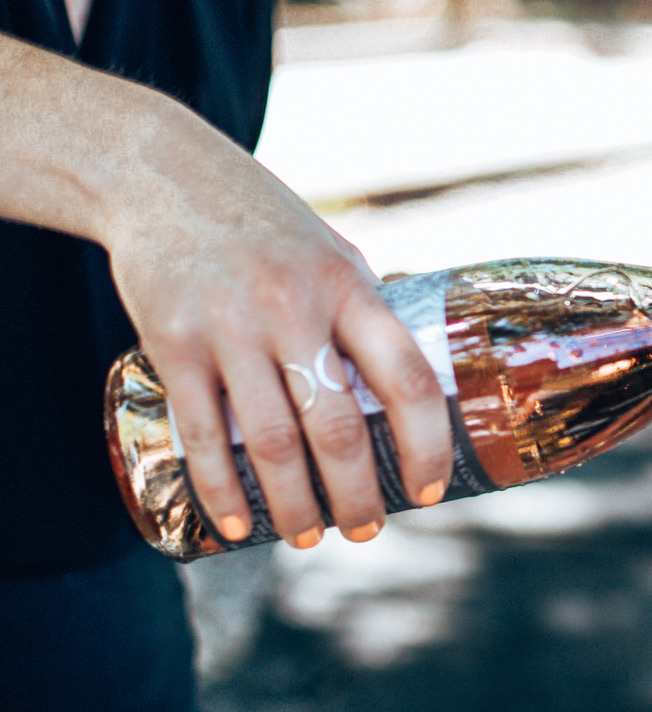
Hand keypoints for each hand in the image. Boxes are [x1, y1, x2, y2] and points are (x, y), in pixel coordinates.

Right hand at [102, 102, 449, 547]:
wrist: (160, 174)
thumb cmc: (265, 226)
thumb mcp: (333, 254)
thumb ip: (365, 317)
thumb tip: (411, 393)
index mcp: (349, 288)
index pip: (408, 379)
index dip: (426, 444)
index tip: (430, 490)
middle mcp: (294, 309)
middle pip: (338, 429)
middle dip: (357, 495)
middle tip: (366, 531)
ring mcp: (229, 327)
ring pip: (272, 443)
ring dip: (295, 505)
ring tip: (310, 536)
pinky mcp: (171, 341)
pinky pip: (202, 432)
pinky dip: (221, 488)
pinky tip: (239, 523)